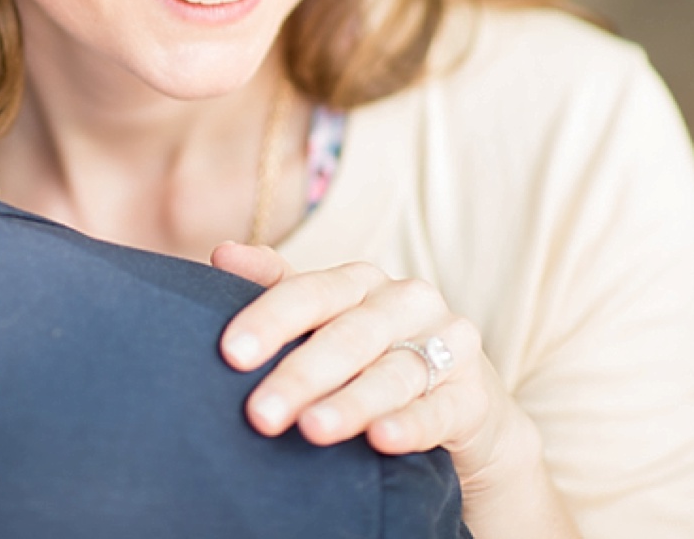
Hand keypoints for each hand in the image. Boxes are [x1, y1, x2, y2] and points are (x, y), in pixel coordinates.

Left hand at [211, 243, 576, 538]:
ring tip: (312, 429)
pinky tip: (381, 439)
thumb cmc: (374, 354)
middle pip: (349, 336)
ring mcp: (447, 345)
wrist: (461, 405)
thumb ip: (278, 288)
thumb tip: (220, 254)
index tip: (230, 353)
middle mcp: (406, 302)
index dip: (270, 320)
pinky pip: (439, 409)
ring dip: (351, 402)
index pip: (311, 292)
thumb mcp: (328, 320)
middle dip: (301, 375)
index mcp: (362, 281)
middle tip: (259, 414)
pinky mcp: (472, 395)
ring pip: (393, 373)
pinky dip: (410, 424)